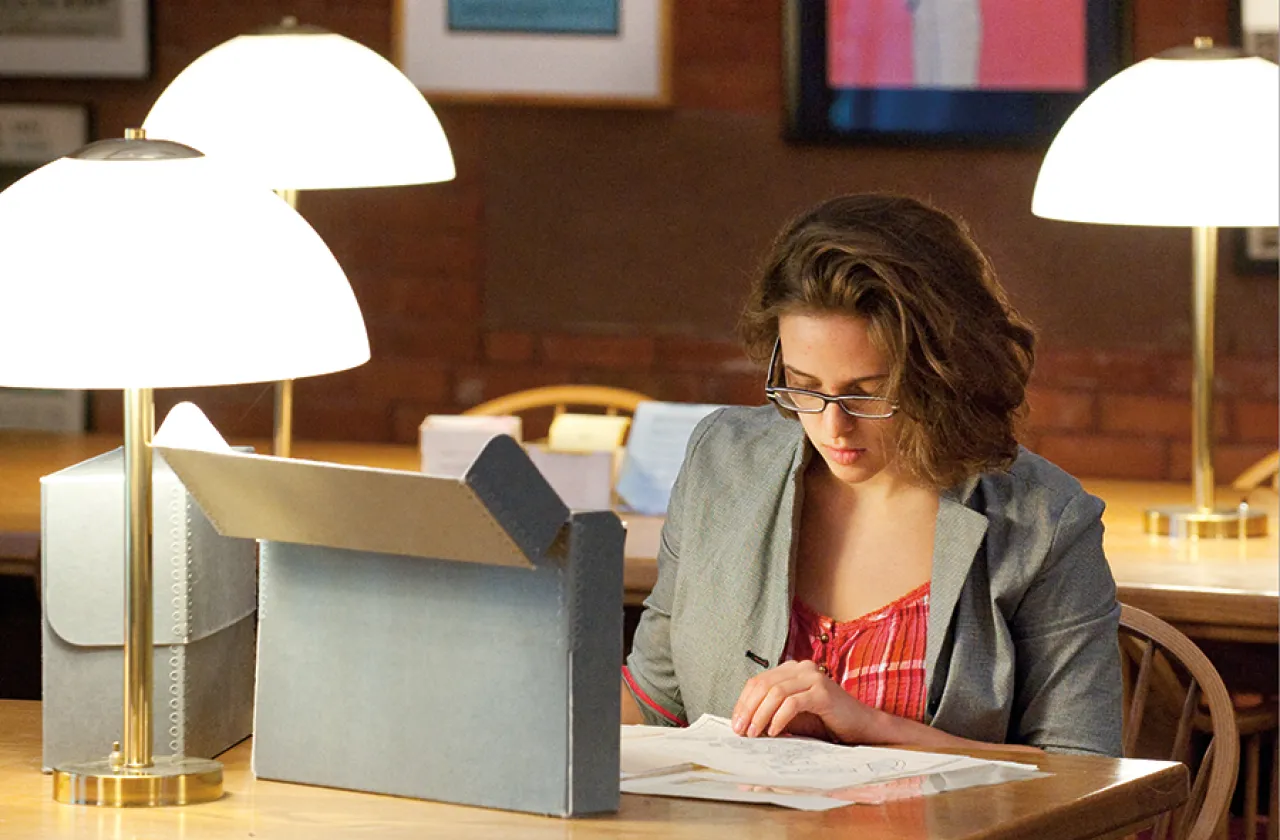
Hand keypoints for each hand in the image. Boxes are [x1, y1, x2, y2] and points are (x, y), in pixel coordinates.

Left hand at [731, 660, 888, 743]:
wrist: (859, 726)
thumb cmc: (824, 721)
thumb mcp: (792, 715)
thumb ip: (771, 712)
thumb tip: (744, 724)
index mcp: (791, 669)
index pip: (758, 682)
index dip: (743, 702)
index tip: (735, 723)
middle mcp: (801, 667)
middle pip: (763, 685)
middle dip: (748, 709)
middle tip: (740, 731)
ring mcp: (812, 677)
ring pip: (775, 692)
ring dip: (761, 715)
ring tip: (754, 734)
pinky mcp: (822, 692)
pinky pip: (792, 703)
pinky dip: (779, 718)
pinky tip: (774, 732)